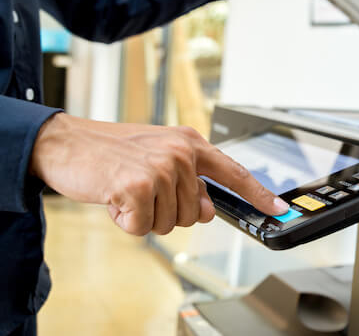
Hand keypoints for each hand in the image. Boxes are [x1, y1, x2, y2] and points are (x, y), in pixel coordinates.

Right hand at [29, 114, 289, 235]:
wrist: (67, 143)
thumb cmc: (113, 153)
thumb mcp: (159, 160)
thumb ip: (188, 184)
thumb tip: (207, 212)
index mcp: (191, 143)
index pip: (234, 173)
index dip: (259, 194)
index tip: (278, 209)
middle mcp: (182, 153)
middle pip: (195, 214)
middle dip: (167, 211)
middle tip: (141, 189)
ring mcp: (162, 168)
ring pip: (171, 224)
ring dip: (145, 216)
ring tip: (126, 190)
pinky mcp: (139, 186)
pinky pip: (144, 228)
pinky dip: (126, 222)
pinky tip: (114, 198)